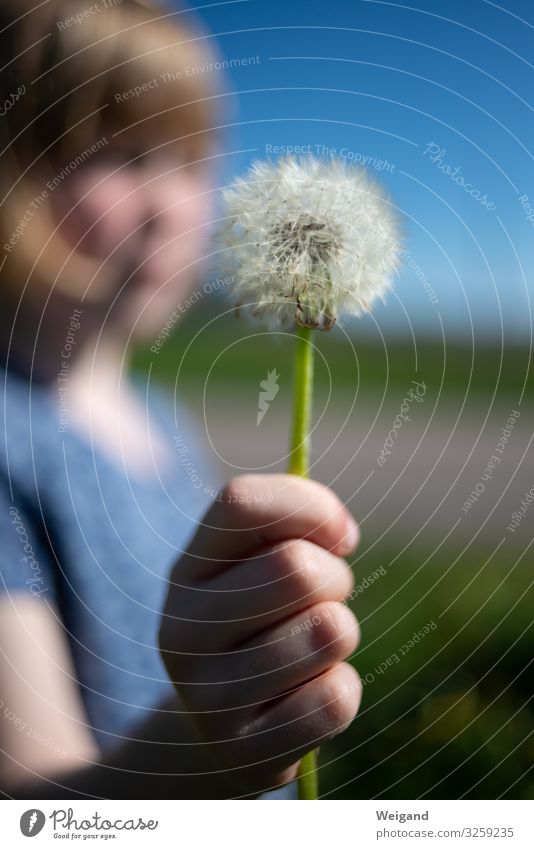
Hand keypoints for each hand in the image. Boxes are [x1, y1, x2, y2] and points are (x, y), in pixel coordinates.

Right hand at [159, 474, 360, 795]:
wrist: (225, 726)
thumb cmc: (261, 624)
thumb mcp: (262, 565)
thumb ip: (297, 524)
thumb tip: (340, 531)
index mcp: (188, 569)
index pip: (242, 503)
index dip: (309, 507)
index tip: (338, 535)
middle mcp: (183, 628)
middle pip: (296, 568)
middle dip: (335, 579)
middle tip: (322, 601)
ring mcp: (206, 696)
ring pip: (327, 632)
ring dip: (341, 635)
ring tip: (311, 648)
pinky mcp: (242, 753)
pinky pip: (334, 700)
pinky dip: (342, 691)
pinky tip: (307, 695)